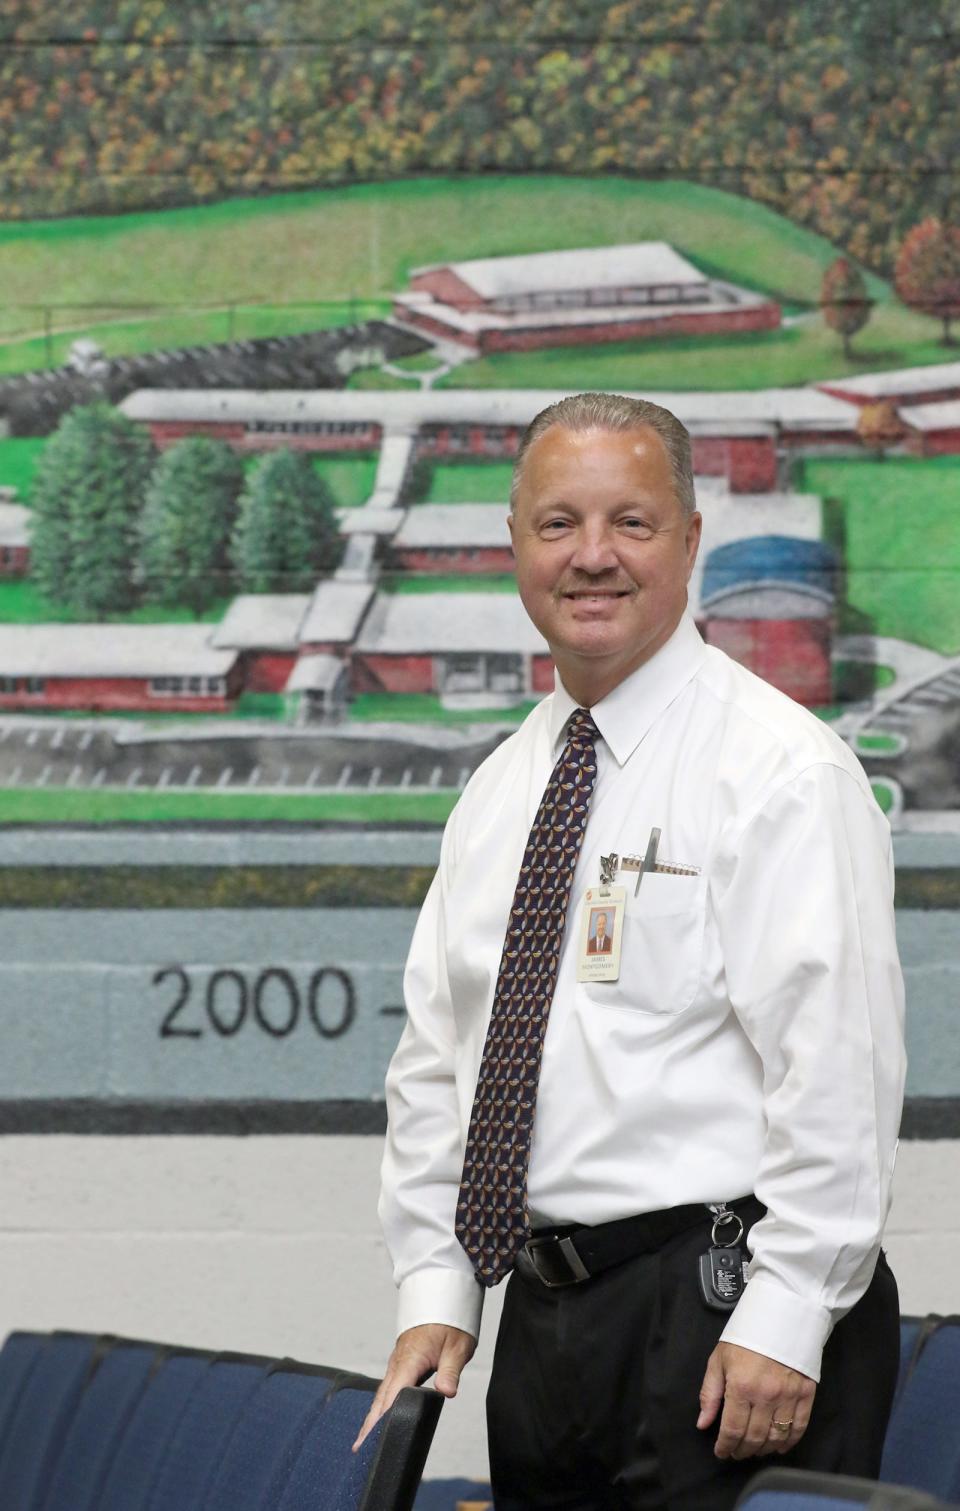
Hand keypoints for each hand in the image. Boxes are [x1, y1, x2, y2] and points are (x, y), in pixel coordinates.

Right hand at [352, 1324, 476, 1449]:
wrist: (442, 1299)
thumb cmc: (450, 1322)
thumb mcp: (457, 1346)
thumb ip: (451, 1370)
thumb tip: (447, 1392)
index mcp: (410, 1359)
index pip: (395, 1393)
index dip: (384, 1415)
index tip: (374, 1436)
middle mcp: (398, 1363)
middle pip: (381, 1397)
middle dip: (370, 1423)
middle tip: (358, 1447)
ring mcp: (397, 1363)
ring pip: (381, 1393)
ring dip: (372, 1416)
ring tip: (362, 1441)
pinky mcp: (400, 1364)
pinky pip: (386, 1387)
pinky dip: (379, 1405)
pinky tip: (377, 1417)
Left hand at [696, 1342, 815, 1459]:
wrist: (779, 1316)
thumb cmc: (745, 1337)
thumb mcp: (718, 1360)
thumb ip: (709, 1394)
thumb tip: (703, 1423)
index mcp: (741, 1386)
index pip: (732, 1429)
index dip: (725, 1446)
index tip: (721, 1452)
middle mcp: (766, 1395)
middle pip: (755, 1437)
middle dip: (743, 1450)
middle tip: (736, 1453)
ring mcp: (788, 1396)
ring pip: (776, 1437)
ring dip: (764, 1449)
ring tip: (754, 1450)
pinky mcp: (805, 1394)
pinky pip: (799, 1427)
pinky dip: (789, 1442)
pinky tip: (779, 1447)